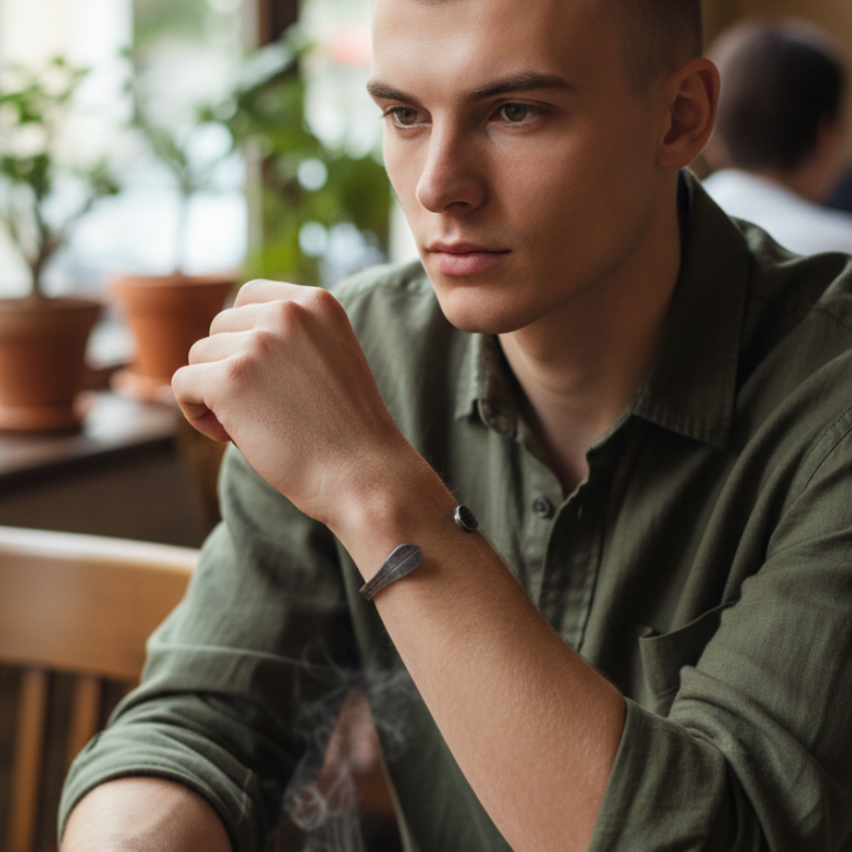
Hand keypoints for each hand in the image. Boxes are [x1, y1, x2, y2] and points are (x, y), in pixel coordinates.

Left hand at [171, 279, 410, 527]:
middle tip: (264, 410)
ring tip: (252, 426)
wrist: (363, 476)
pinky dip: (195, 411)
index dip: (245, 338)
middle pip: (221, 327)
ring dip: (213, 392)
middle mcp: (287, 313)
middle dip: (230, 366)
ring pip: (200, 356)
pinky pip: (183, 384)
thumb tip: (222, 340)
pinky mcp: (231, 379)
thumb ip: (289, 337)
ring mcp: (258, 344)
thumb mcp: (330, 359)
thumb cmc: (346, 430)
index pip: (249, 297)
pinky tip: (228, 435)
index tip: (266, 378)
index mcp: (317, 302)